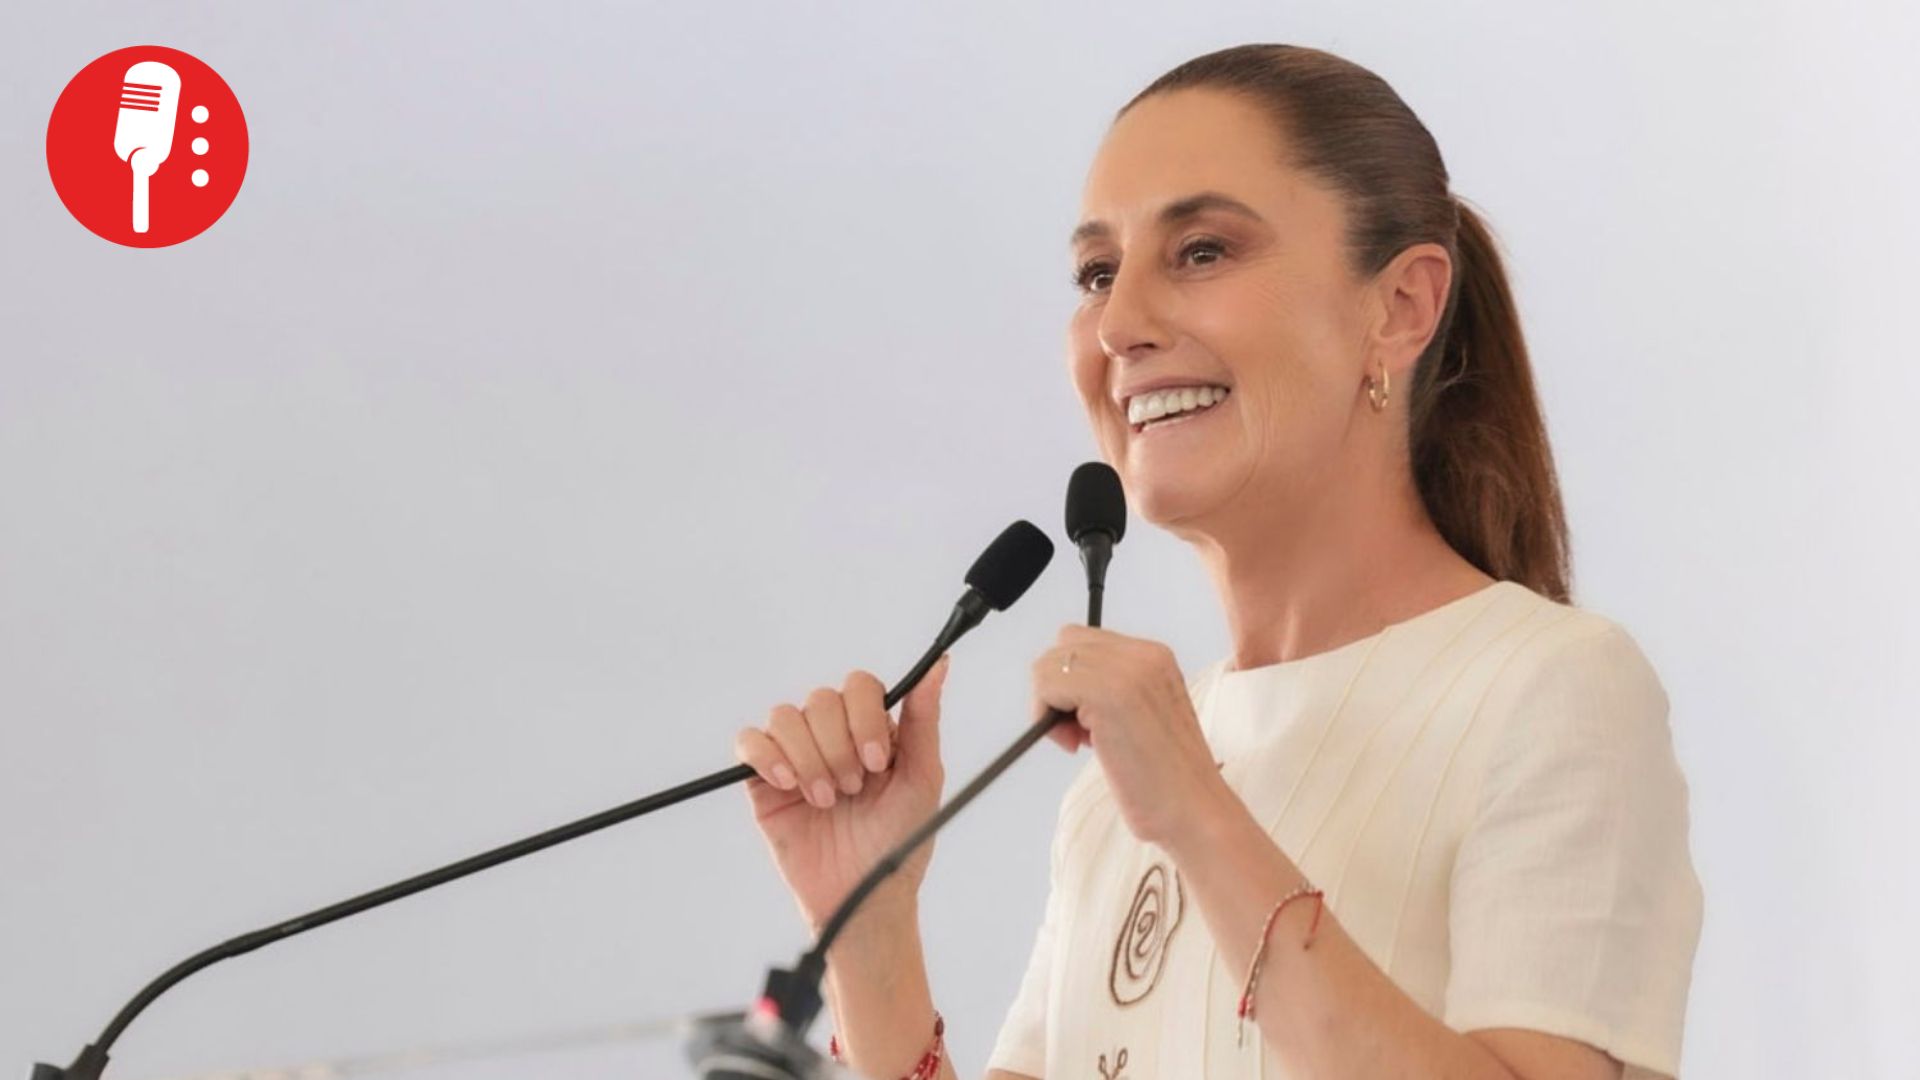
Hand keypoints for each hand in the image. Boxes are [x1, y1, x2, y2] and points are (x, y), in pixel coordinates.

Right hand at [733, 655, 950, 930]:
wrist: (864, 898)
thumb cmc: (899, 843)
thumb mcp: (922, 779)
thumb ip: (924, 719)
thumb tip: (941, 665)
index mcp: (872, 729)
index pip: (859, 687)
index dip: (864, 717)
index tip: (878, 762)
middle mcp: (832, 735)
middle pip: (821, 699)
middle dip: (839, 746)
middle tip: (853, 789)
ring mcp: (796, 756)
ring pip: (785, 717)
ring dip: (809, 757)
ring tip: (826, 799)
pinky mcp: (763, 782)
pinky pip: (749, 742)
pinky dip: (767, 756)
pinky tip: (789, 783)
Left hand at [1032, 626, 1226, 847]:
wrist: (1195, 812)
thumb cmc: (1166, 781)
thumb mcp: (1142, 717)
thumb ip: (1111, 690)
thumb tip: (1056, 686)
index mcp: (1155, 657)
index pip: (1084, 642)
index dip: (1074, 682)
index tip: (1087, 722)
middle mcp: (1143, 654)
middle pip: (1062, 647)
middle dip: (1058, 690)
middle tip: (1079, 735)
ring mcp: (1127, 670)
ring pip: (1049, 665)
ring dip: (1051, 706)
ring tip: (1083, 743)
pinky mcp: (1107, 693)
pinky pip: (1045, 685)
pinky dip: (1046, 717)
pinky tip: (1078, 747)